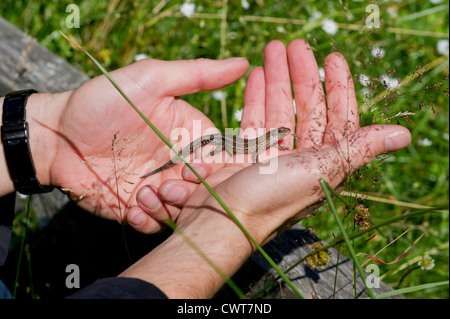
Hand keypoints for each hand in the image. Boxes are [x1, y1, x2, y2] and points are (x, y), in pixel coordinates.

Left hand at [23, 57, 248, 225]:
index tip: (198, 166)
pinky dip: (149, 220)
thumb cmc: (101, 102)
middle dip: (191, 192)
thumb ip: (197, 74)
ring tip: (142, 192)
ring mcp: (158, 186)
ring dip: (168, 207)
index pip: (219, 155)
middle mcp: (177, 162)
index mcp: (188, 134)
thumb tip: (244, 63)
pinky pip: (156, 224)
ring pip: (183, 210)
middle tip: (169, 184)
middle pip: (205, 188)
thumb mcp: (150, 80)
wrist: (55, 137)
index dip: (214, 166)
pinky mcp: (137, 207)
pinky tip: (132, 206)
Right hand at [135, 39, 410, 243]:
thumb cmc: (272, 199)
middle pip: (306, 108)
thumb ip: (359, 149)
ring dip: (277, 79)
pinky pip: (255, 119)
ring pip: (279, 109)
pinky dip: (256, 97)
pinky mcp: (247, 154)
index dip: (338, 87)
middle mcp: (301, 159)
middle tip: (295, 45)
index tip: (333, 58)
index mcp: (325, 163)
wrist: (223, 222)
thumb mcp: (321, 170)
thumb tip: (404, 135)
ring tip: (272, 50)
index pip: (339, 118)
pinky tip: (257, 76)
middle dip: (303, 75)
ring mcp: (272, 156)